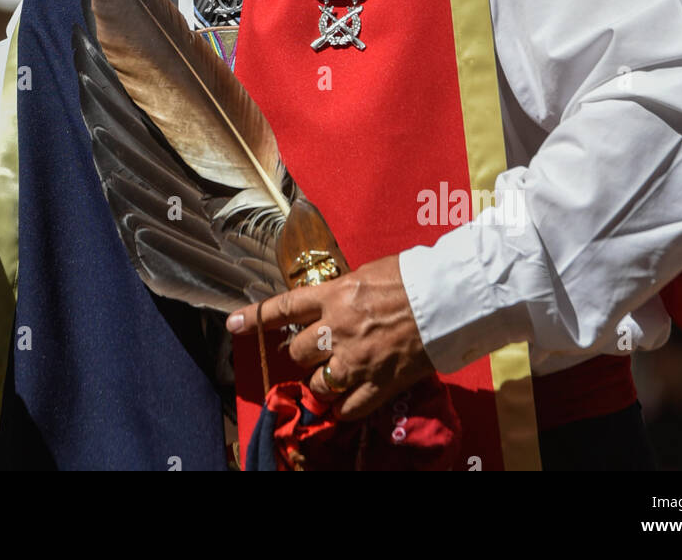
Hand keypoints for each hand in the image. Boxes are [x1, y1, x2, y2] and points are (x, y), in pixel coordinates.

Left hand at [226, 253, 433, 421]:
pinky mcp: (379, 385)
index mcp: (334, 295)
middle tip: (315, 350)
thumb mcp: (368, 273)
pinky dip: (344, 407)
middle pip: (297, 352)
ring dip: (320, 381)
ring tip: (333, 374)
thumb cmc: (413, 277)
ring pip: (317, 383)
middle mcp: (338, 329)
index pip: (283, 308)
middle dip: (302, 353)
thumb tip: (332, 301)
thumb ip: (343, 291)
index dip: (255, 318)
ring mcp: (357, 360)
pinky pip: (347, 408)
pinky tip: (348, 401)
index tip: (232, 325)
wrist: (448, 298)